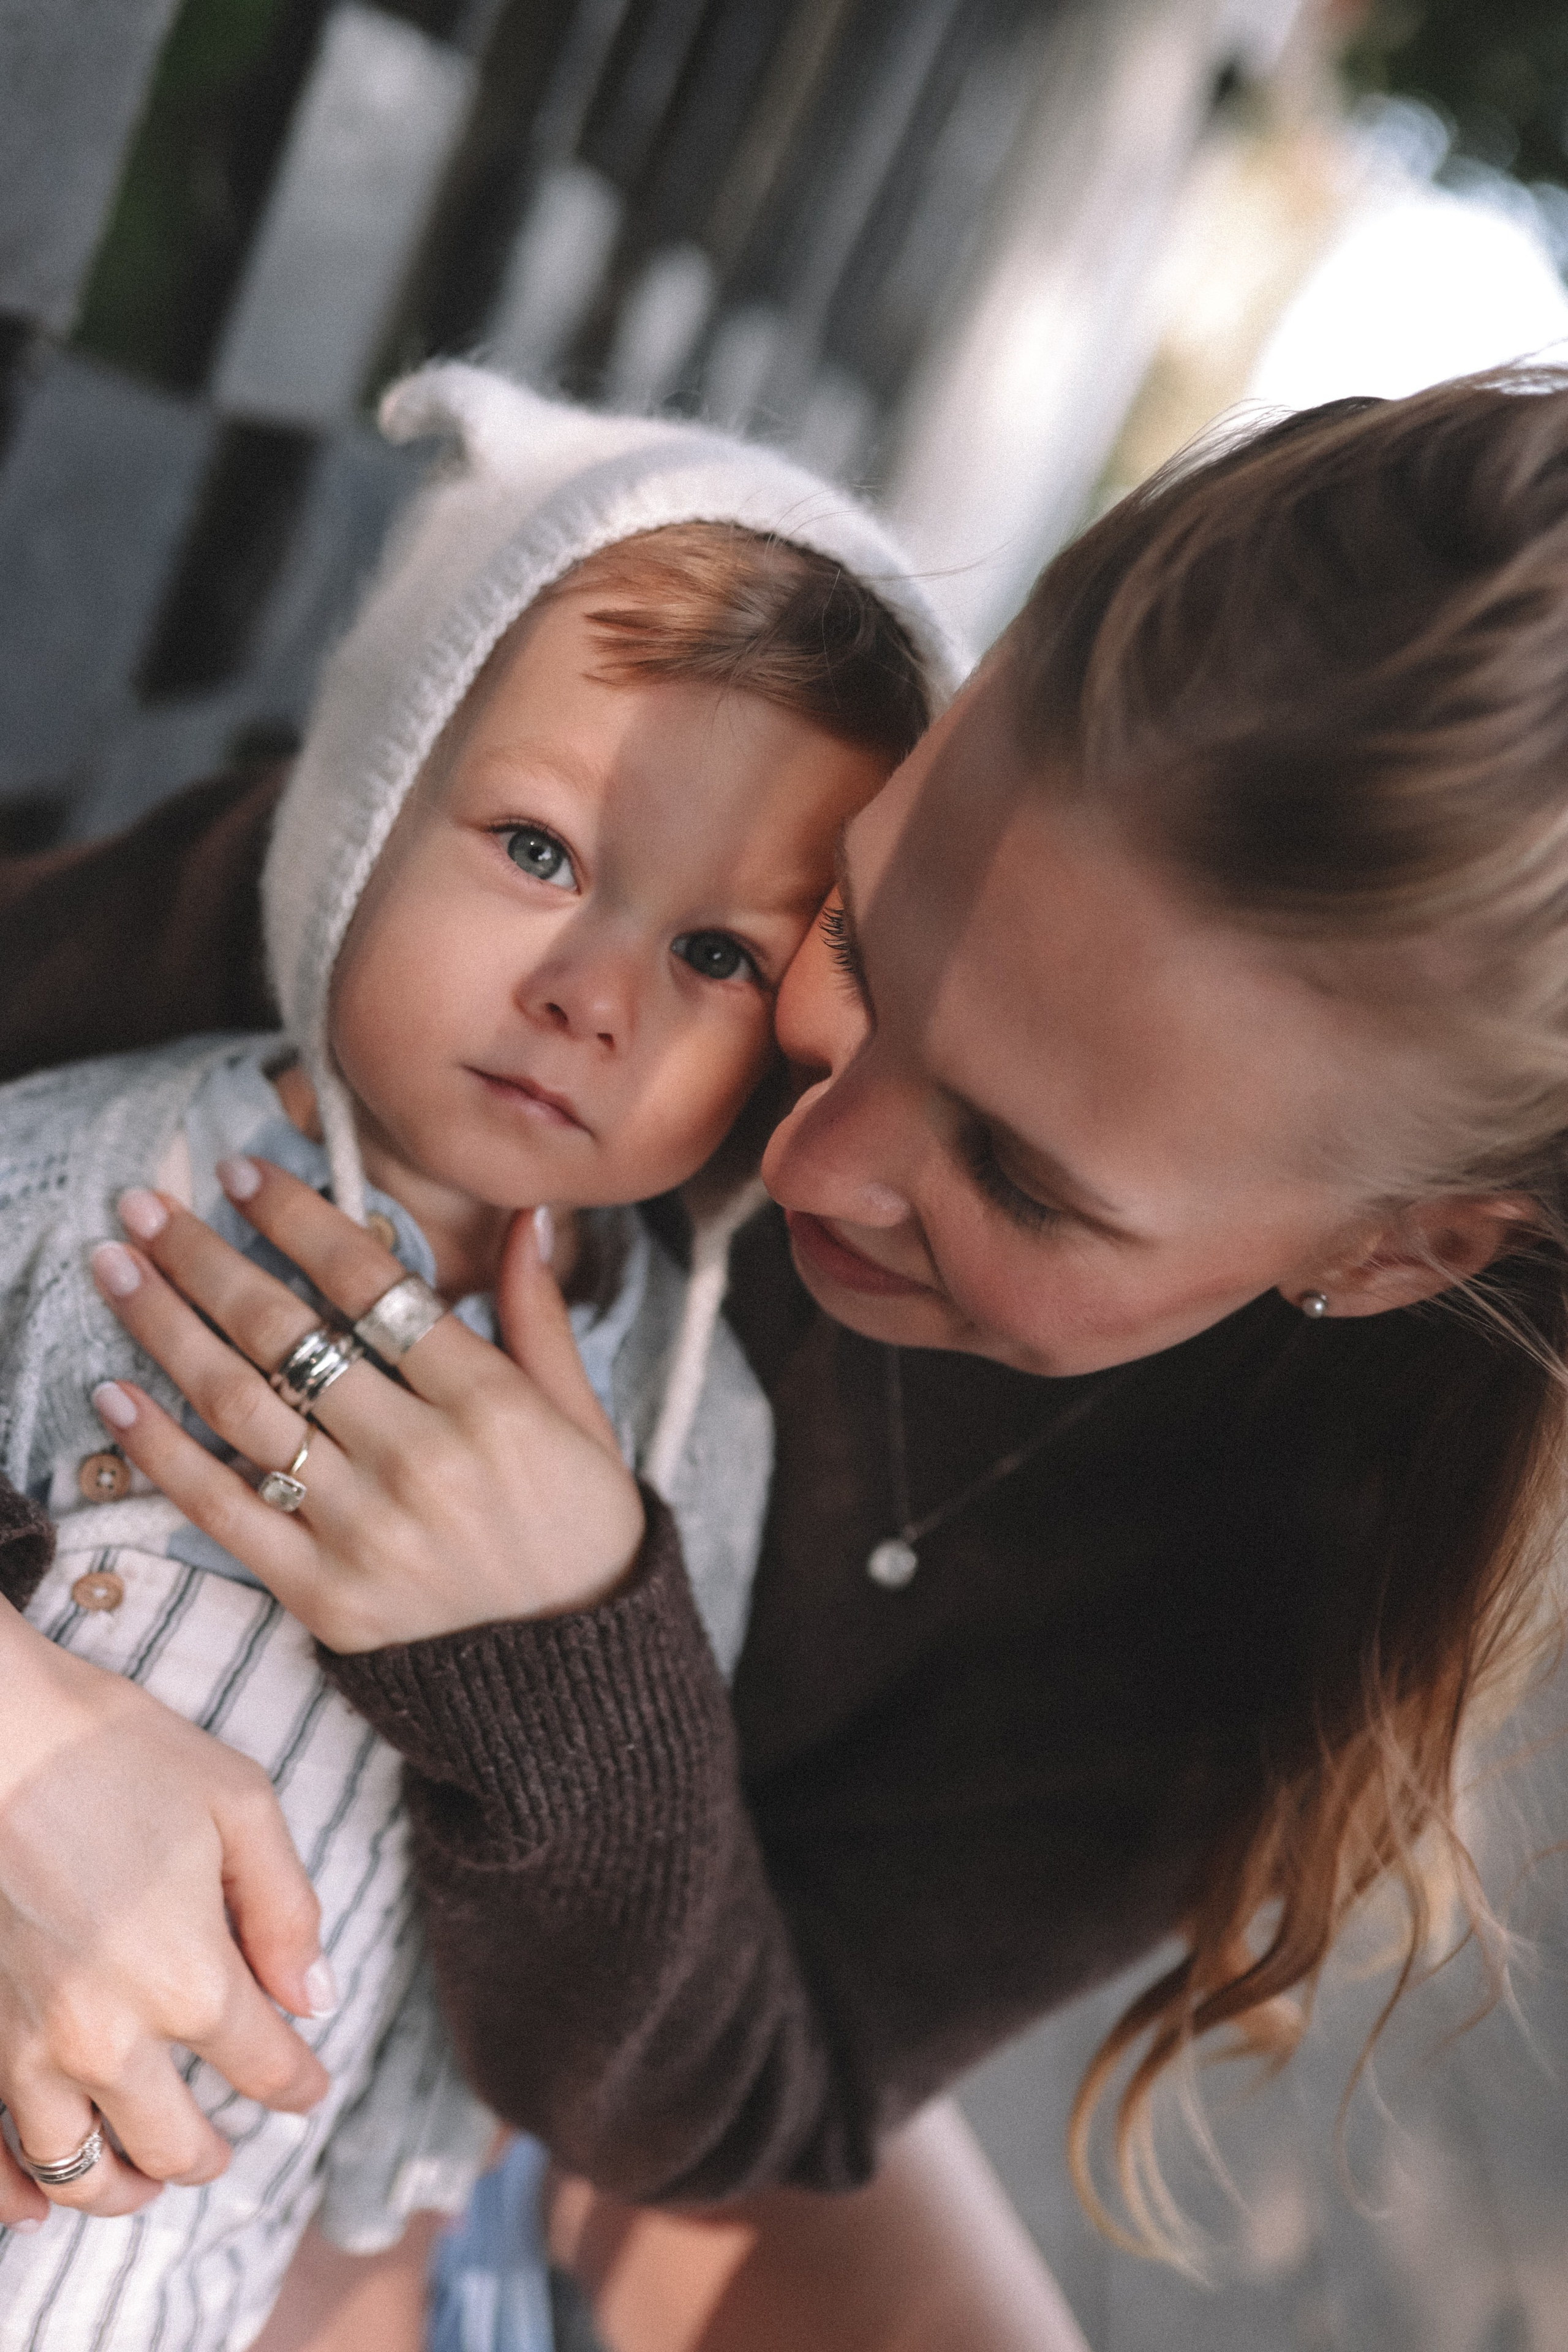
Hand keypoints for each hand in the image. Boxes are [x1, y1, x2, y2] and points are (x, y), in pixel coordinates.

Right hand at [0, 1601, 329, 2224]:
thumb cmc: (116, 1751)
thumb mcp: (238, 1804)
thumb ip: (285, 1910)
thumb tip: (314, 1997)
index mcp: (190, 1980)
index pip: (266, 2069)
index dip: (299, 2083)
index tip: (309, 2086)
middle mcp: (109, 2037)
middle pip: (177, 2147)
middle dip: (214, 2152)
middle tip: (228, 2141)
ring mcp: (28, 2047)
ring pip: (82, 2172)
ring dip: (125, 2185)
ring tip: (148, 2172)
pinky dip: (21, 2195)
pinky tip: (42, 2204)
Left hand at [87, 1160, 645, 1653]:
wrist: (574, 1671)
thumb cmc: (578, 1523)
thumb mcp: (580, 1413)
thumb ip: (538, 1313)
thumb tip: (530, 1216)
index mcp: (489, 1403)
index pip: (372, 1284)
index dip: (299, 1218)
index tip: (243, 1173)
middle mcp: (421, 1460)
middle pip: (288, 1333)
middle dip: (204, 1257)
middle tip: (144, 1207)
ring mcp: (365, 1531)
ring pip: (240, 1408)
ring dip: (163, 1328)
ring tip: (115, 1269)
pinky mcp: (324, 1594)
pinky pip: (223, 1508)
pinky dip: (160, 1449)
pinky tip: (115, 1393)